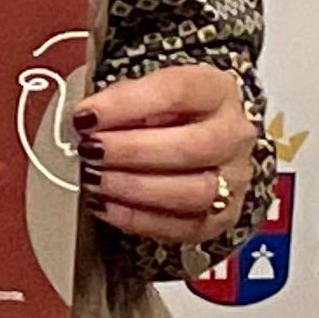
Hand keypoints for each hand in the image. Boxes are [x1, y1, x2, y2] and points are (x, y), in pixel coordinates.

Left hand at [77, 65, 254, 242]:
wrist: (196, 139)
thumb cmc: (164, 113)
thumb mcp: (144, 92)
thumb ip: (119, 101)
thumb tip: (84, 121)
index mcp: (216, 90)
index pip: (178, 92)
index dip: (126, 105)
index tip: (87, 116)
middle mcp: (233, 134)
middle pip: (192, 146)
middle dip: (131, 150)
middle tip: (90, 150)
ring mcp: (233, 179)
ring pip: (192, 191)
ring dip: (134, 187)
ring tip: (95, 180)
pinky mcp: (221, 217)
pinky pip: (184, 226)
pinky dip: (138, 218)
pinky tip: (106, 206)